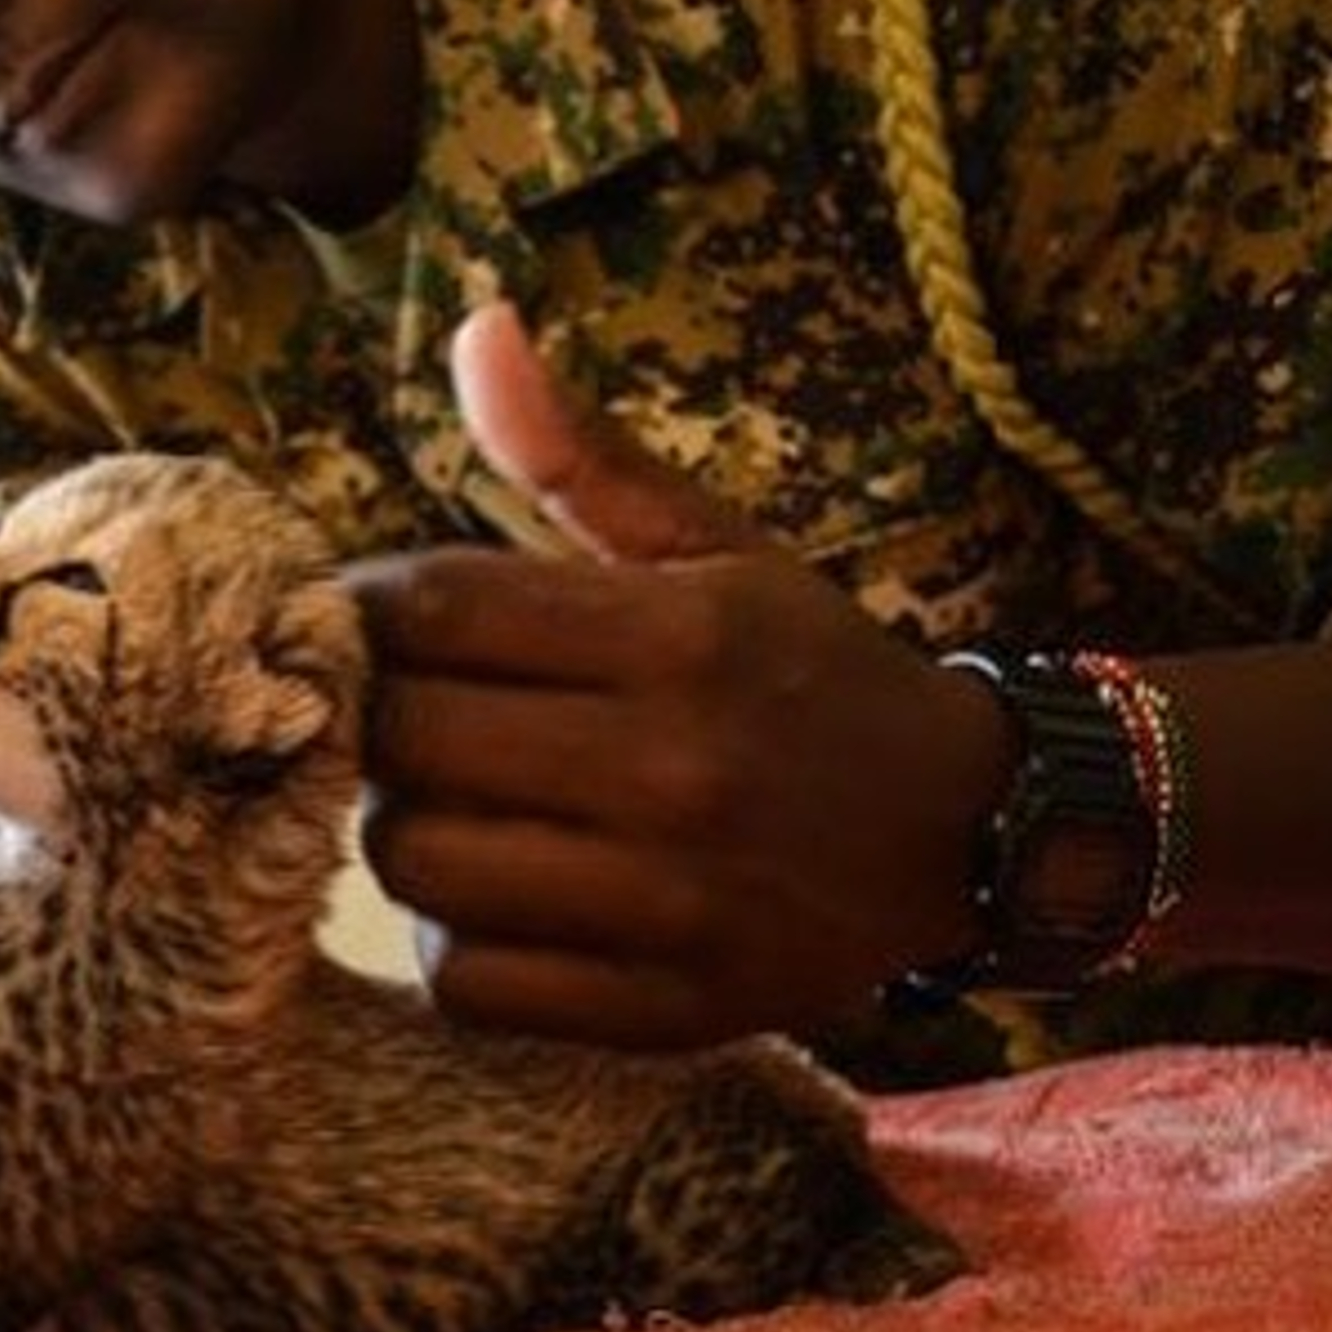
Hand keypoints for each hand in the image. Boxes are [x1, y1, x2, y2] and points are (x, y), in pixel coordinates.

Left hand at [348, 304, 1001, 1049]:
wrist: (963, 833)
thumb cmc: (803, 672)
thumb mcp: (711, 547)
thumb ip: (578, 453)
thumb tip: (474, 323)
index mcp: (679, 635)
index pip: (433, 610)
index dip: (368, 610)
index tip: (374, 619)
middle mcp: (675, 769)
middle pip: (405, 742)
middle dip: (377, 720)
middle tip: (411, 714)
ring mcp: (671, 903)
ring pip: (416, 865)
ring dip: (408, 829)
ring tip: (459, 803)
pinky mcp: (663, 1009)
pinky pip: (470, 984)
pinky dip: (459, 943)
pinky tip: (504, 895)